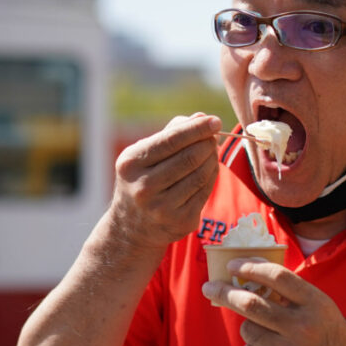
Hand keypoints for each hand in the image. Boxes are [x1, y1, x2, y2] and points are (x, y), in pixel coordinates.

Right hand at [111, 113, 220, 254]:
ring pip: (200, 175)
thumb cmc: (141, 179)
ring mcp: (163, 207)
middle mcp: (144, 187)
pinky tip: (209, 169)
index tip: (214, 121)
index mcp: (131, 164)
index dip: (196, 129)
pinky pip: (205, 191)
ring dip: (212, 158)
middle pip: (189, 158)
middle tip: (213, 136)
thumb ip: (171, 133)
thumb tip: (201, 117)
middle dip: (207, 143)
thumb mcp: (143, 154)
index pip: (171, 140)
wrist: (132, 228)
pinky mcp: (181, 221)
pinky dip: (212, 176)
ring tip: (212, 150)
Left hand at [202, 258, 345, 345]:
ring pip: (248, 330)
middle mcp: (301, 327)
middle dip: (224, 292)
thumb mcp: (323, 308)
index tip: (234, 265)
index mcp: (315, 304)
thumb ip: (292, 295)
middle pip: (251, 303)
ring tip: (270, 335)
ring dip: (251, 327)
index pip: (277, 277)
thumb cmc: (332, 337)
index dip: (251, 267)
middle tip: (209, 287)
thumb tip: (250, 277)